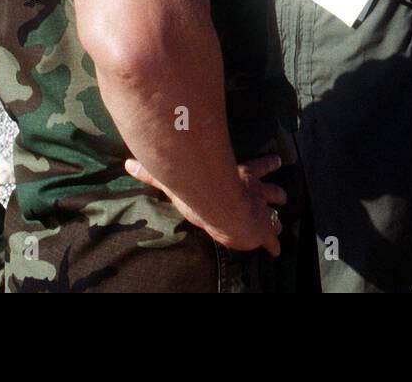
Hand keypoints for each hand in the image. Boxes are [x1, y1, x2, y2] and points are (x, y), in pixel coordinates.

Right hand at [126, 153, 288, 254]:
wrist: (223, 206)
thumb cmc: (202, 189)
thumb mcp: (177, 177)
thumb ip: (152, 172)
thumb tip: (127, 162)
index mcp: (243, 176)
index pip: (258, 166)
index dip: (268, 164)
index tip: (277, 160)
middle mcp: (256, 191)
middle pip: (273, 189)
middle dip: (278, 192)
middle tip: (283, 194)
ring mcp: (260, 210)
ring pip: (276, 211)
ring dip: (278, 215)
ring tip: (281, 219)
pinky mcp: (261, 230)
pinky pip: (271, 239)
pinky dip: (274, 245)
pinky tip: (276, 251)